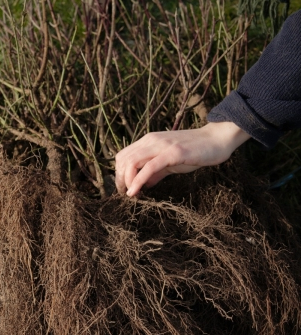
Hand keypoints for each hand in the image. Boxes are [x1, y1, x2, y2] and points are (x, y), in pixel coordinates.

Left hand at [115, 121, 250, 195]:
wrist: (216, 140)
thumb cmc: (194, 151)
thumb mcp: (170, 162)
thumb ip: (156, 172)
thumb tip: (144, 185)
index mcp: (149, 141)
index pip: (123, 156)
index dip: (119, 174)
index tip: (124, 189)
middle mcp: (151, 140)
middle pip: (123, 160)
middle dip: (119, 180)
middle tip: (124, 194)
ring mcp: (161, 145)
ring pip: (132, 162)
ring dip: (126, 181)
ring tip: (129, 195)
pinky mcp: (172, 153)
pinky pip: (149, 167)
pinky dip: (138, 181)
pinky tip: (134, 193)